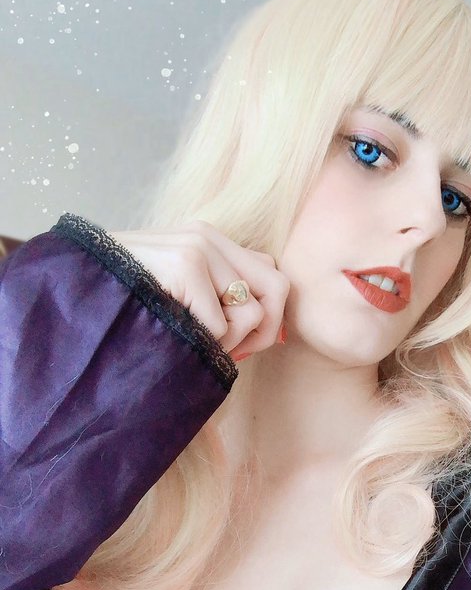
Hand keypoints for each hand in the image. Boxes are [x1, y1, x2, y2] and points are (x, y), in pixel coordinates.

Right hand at [108, 219, 288, 360]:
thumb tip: (274, 330)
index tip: (237, 342)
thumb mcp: (176, 296)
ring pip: (253, 312)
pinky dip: (202, 346)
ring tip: (191, 342)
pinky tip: (173, 338)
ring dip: (228, 343)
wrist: (72, 295)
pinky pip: (222, 327)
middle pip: (277, 287)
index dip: (265, 314)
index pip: (270, 272)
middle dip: (262, 330)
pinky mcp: (186, 266)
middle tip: (230, 353)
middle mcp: (207, 236)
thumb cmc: (124, 307)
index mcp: (207, 239)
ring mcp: (198, 248)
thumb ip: (218, 298)